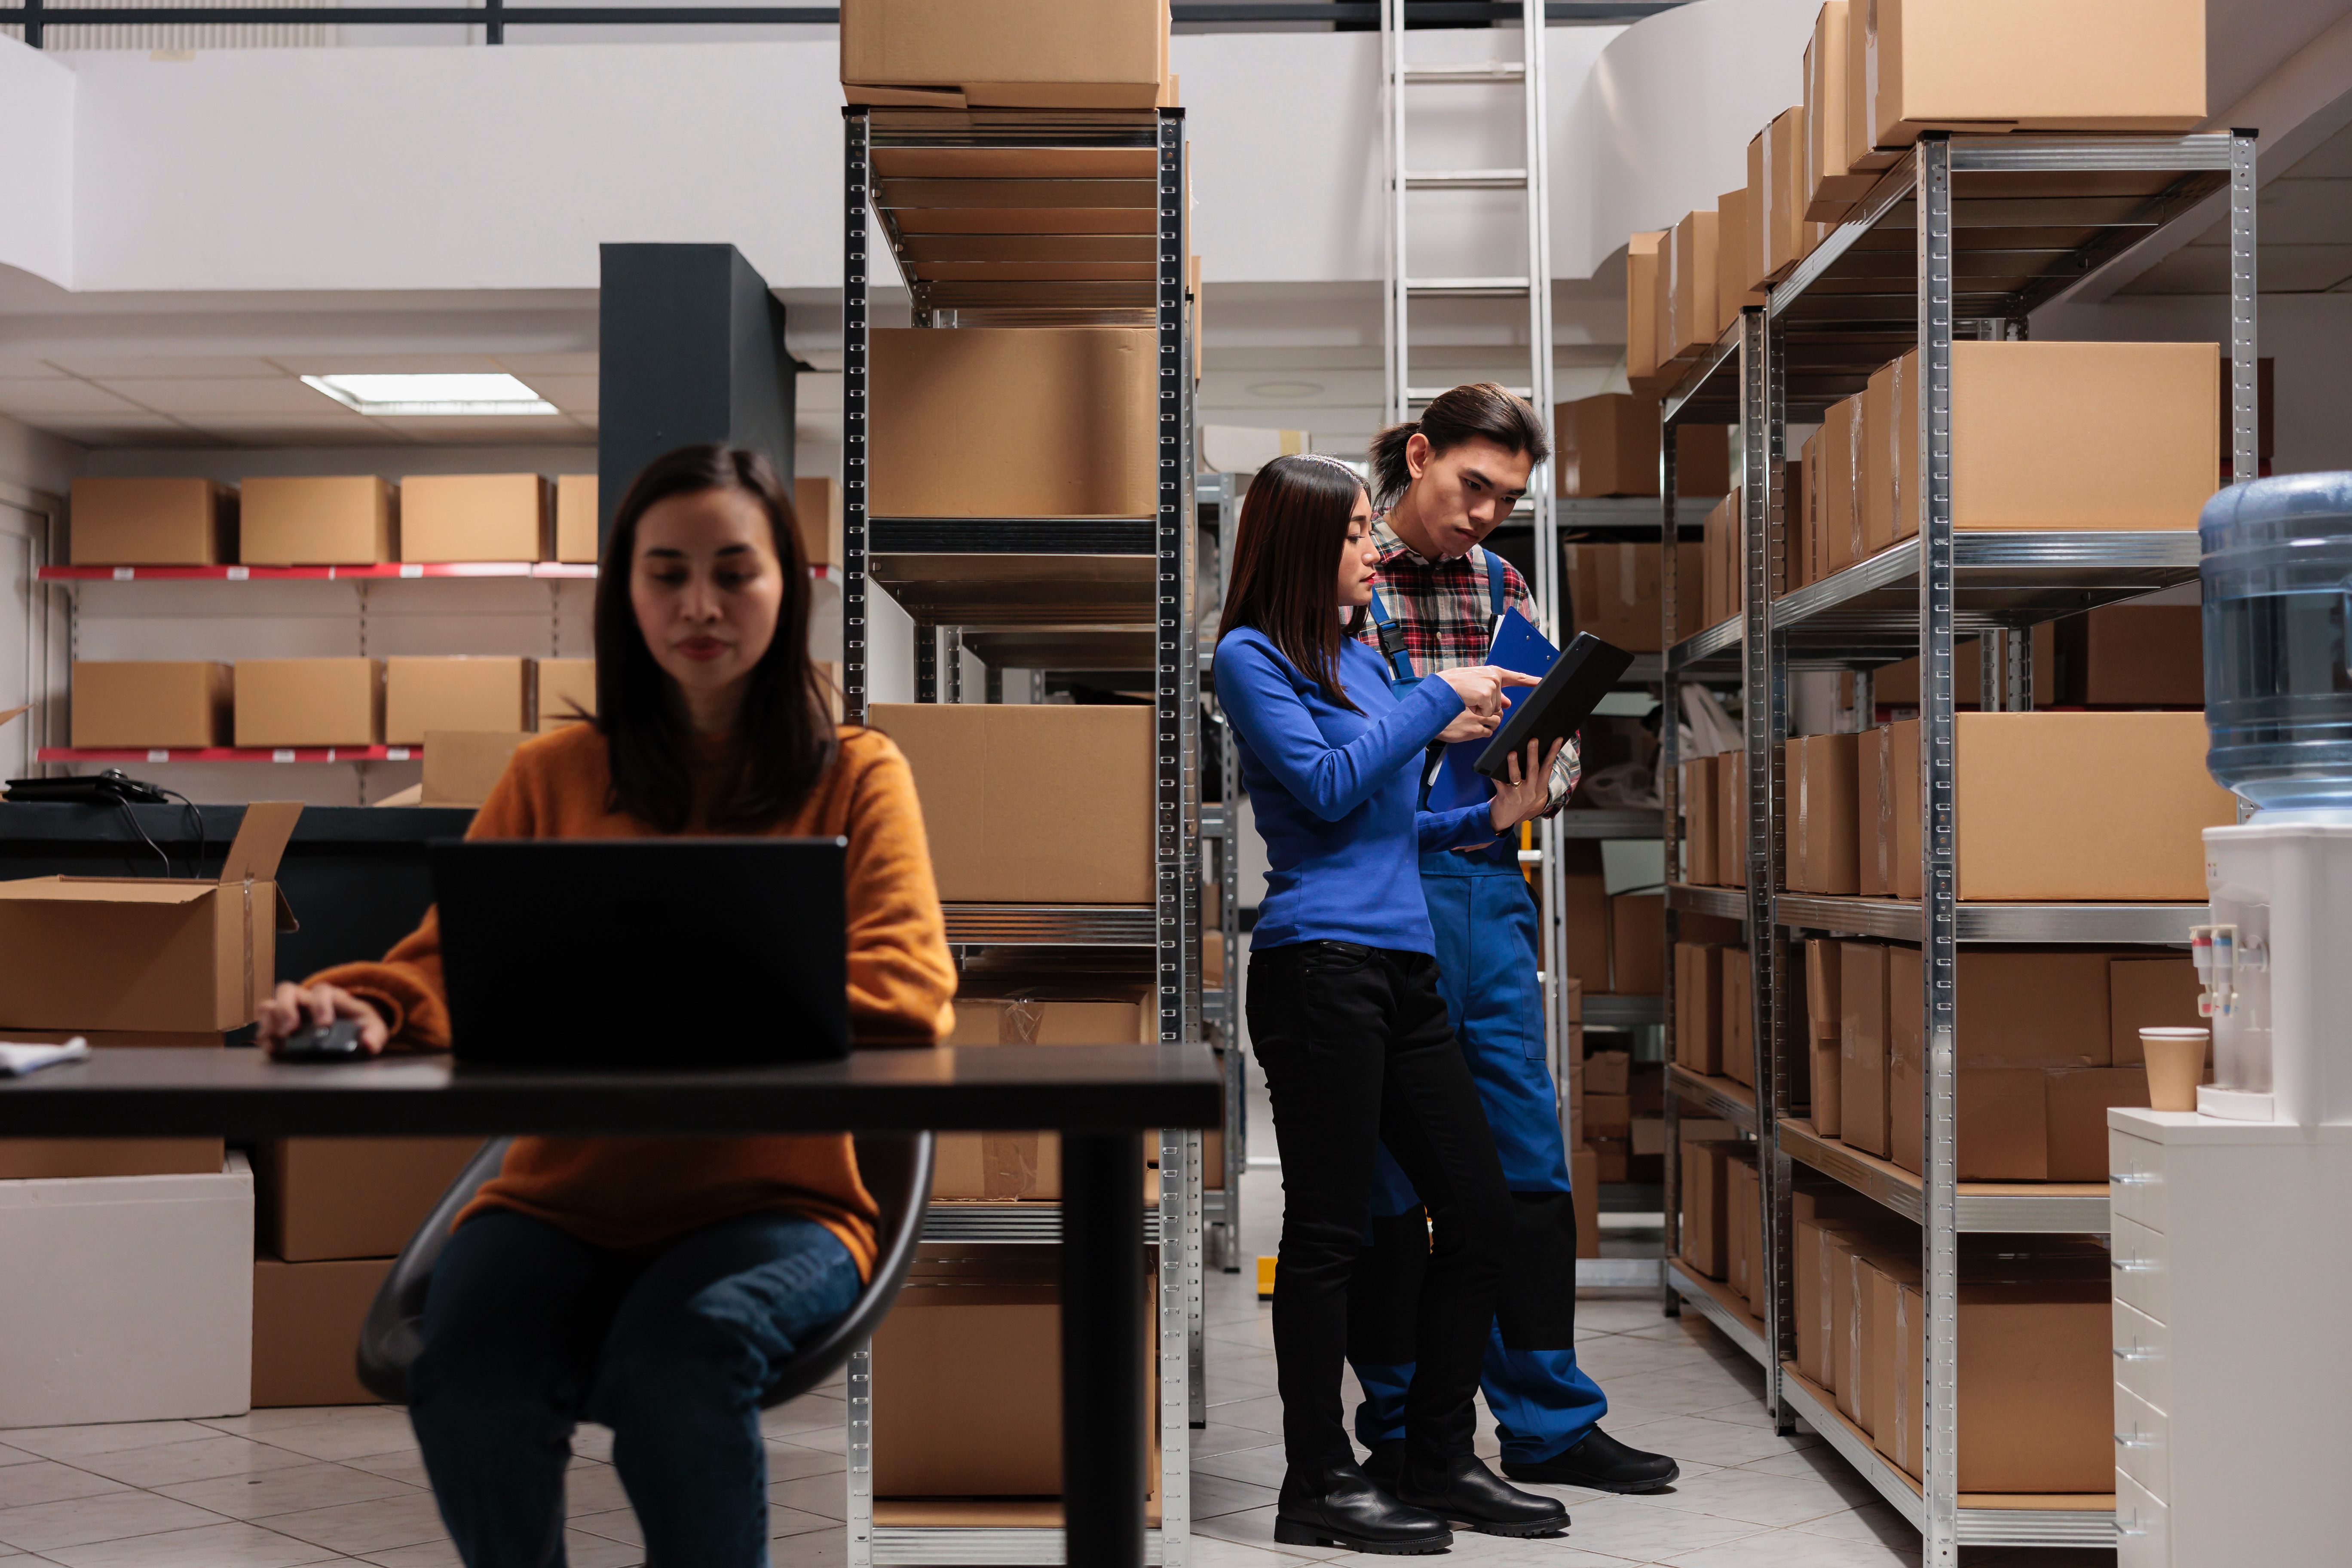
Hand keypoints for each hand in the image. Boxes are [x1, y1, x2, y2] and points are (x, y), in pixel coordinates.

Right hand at [256, 982, 389, 1057]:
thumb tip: (368, 1044)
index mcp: (329, 996)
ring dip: (269, 1020)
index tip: (324, 1025)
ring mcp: (287, 1011)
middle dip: (286, 1009)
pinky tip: (270, 1048)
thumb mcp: (373, 1028)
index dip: (321, 1006)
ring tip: (275, 1038)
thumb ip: (374, 1035)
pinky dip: (264, 1036)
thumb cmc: (359, 1025)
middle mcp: (304, 999)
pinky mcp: (277, 1026)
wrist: (349, 1030)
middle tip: (289, 1030)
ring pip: (269, 1004)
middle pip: (287, 991)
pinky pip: (262, 1025)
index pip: (322, 992)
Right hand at [1434, 664, 1541, 718]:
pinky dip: (1477, 712)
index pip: (1517, 677)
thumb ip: (1495, 695)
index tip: (1542, 682)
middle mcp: (1494, 677)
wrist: (1442, 688)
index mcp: (1493, 673)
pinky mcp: (1486, 695)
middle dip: (1486, 705)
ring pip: (1494, 710)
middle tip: (1472, 698)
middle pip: (1500, 703)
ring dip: (1480, 709)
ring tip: (1469, 700)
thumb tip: (1508, 704)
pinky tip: (1468, 704)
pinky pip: (1487, 713)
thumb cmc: (1456, 687)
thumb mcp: (1477, 687)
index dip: (1531, 680)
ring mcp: (1491, 685)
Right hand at [1436, 705, 1500, 743]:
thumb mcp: (1458, 701)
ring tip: (1488, 726)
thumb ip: (1469, 701)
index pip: (1492, 701)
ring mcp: (1476, 721)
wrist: (1435, 722)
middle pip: (1498, 711)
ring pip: (1496, 722)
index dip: (1493, 706)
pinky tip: (1480, 732)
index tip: (1491, 708)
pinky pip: (1488, 733)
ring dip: (1493, 725)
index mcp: (1473, 701)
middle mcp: (1477, 709)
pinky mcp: (1474, 731)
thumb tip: (1479, 700)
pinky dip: (1486, 733)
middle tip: (1492, 718)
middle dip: (1497, 715)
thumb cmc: (1445, 712)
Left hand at [1489, 737, 1566, 834]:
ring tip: (1512, 752)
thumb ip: (1534, 776)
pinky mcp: (1504, 797)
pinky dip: (1495, 774)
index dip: (1553, 752)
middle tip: (1533, 739)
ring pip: (1517, 776)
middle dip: (1534, 753)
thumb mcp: (1531, 791)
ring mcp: (1518, 795)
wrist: (1504, 819)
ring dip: (1514, 764)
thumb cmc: (1518, 799)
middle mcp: (1531, 792)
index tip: (1558, 739)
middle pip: (1534, 769)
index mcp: (1540, 788)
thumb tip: (1532, 750)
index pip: (1548, 767)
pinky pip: (1499, 783)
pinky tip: (1492, 765)